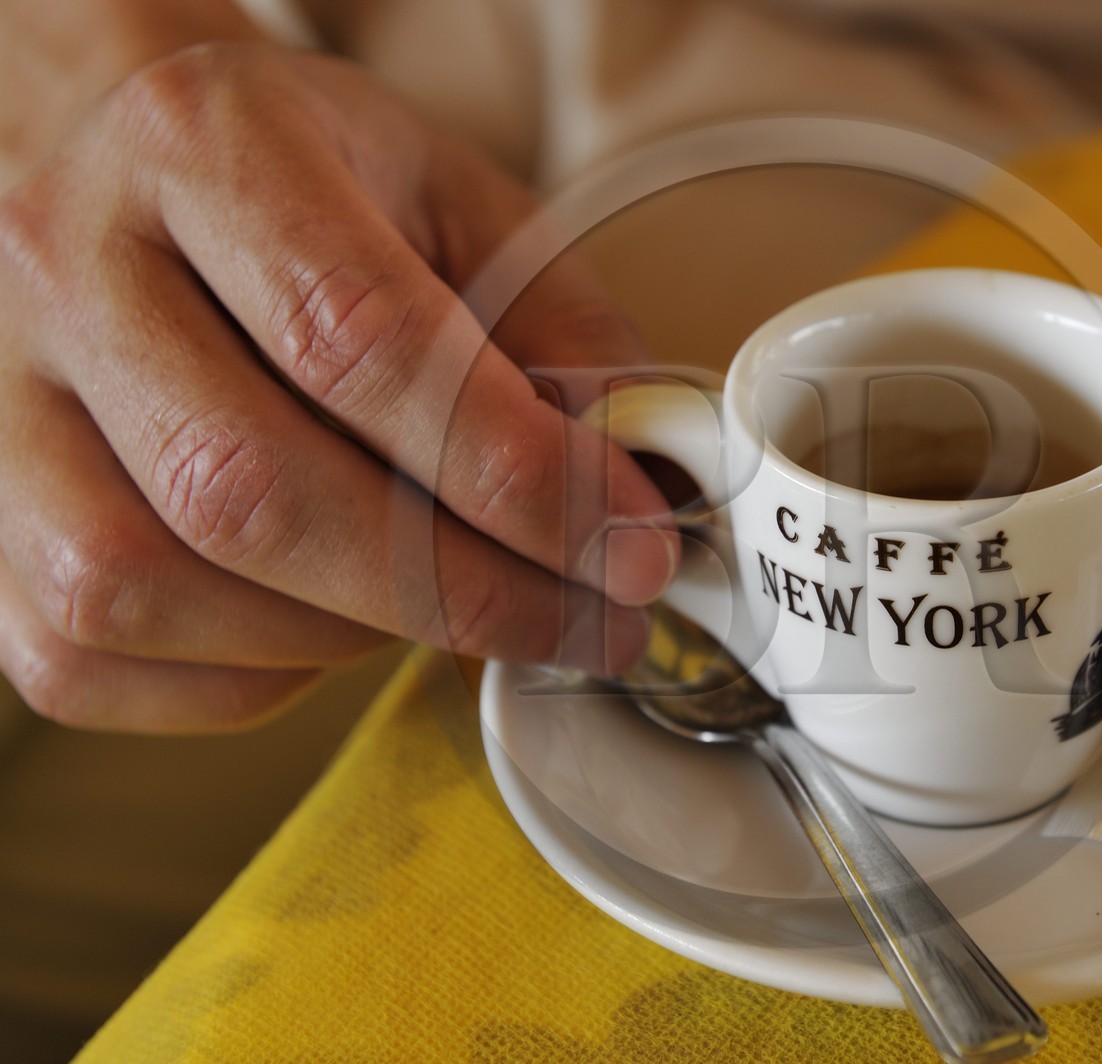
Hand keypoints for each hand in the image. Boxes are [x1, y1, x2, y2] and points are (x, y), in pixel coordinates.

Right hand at [0, 42, 677, 730]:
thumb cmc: (314, 187)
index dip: (515, 473)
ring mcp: (1, 401)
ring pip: (156, 587)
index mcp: (210, 148)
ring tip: (461, 601)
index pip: (361, 344)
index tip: (631, 543)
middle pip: (250, 487)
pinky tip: (333, 621)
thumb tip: (640, 488)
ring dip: (353, 635)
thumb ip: (563, 334)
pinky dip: (249, 674)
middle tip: (587, 618)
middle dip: (459, 589)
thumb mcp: (462, 204)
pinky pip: (95, 656)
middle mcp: (71, 265)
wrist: (132, 161)